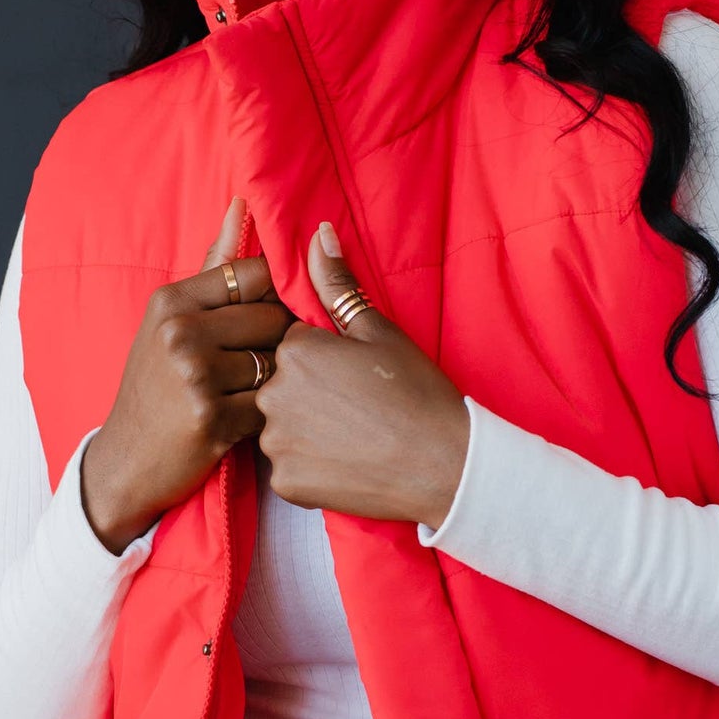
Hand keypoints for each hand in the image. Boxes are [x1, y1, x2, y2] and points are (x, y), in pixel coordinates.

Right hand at [81, 196, 295, 552]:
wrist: (127, 460)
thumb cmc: (157, 385)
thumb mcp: (171, 321)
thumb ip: (215, 266)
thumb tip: (243, 204)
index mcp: (172, 301)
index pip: (258, 275)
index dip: (273, 300)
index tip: (261, 324)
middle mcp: (180, 333)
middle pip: (277, 319)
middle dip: (279, 344)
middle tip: (259, 366)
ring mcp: (195, 377)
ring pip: (279, 364)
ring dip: (276, 382)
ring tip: (249, 394)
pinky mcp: (212, 420)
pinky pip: (271, 405)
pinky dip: (266, 416)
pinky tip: (244, 420)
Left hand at [255, 222, 469, 527]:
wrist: (445, 466)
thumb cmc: (418, 394)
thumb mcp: (379, 332)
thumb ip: (338, 286)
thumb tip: (318, 235)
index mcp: (294, 350)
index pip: (292, 346)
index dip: (326, 361)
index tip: (357, 378)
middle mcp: (273, 393)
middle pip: (281, 386)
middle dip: (310, 394)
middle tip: (358, 409)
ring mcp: (275, 442)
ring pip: (280, 428)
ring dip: (306, 431)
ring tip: (354, 438)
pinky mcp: (284, 483)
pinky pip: (287, 468)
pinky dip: (310, 468)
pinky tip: (345, 464)